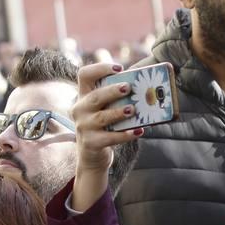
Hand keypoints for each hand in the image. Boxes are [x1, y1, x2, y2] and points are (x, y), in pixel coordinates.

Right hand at [69, 62, 140, 213]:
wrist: (91, 156)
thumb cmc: (103, 127)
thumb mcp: (104, 110)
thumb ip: (116, 99)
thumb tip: (144, 87)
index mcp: (83, 96)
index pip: (84, 75)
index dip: (100, 68)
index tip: (119, 68)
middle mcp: (80, 109)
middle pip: (95, 96)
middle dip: (112, 91)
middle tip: (128, 88)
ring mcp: (83, 127)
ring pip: (102, 117)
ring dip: (118, 112)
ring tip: (132, 109)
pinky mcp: (91, 143)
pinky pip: (110, 138)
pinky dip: (125, 135)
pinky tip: (139, 131)